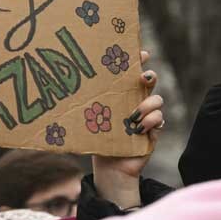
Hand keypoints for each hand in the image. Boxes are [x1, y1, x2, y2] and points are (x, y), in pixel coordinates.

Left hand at [91, 51, 163, 207]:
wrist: (109, 167)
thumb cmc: (96, 140)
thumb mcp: (89, 119)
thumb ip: (84, 106)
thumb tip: (60, 89)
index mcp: (119, 94)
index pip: (130, 72)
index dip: (137, 60)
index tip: (139, 52)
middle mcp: (135, 101)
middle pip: (149, 81)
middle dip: (149, 76)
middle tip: (142, 78)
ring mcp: (146, 115)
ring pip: (157, 100)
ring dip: (149, 104)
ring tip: (135, 114)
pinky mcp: (153, 130)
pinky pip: (160, 120)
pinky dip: (152, 121)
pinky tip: (140, 128)